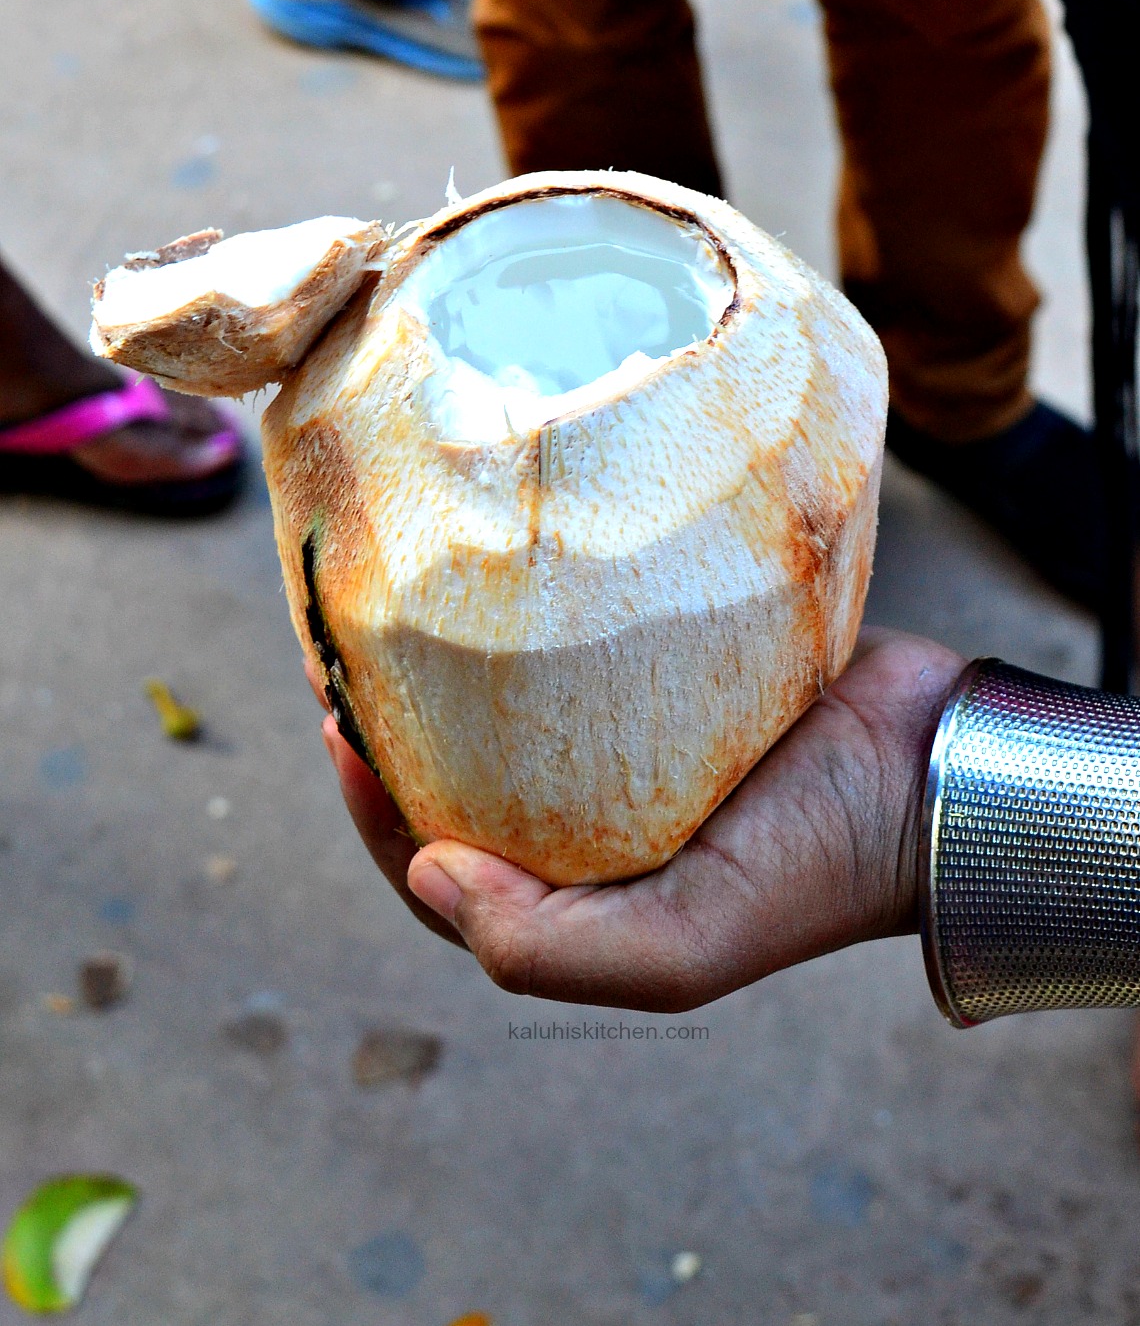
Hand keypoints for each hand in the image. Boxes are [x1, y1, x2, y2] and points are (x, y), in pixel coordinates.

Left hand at [314, 630, 964, 1011]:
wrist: (936, 764)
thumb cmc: (818, 863)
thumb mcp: (681, 948)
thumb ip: (548, 948)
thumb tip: (427, 869)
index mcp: (583, 897)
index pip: (439, 869)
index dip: (374, 812)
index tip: (342, 732)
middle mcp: (594, 824)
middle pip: (460, 785)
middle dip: (394, 733)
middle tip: (346, 658)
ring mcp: (630, 747)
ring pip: (507, 717)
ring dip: (445, 676)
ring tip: (399, 611)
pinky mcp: (666, 677)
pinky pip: (570, 658)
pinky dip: (522, 633)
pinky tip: (495, 583)